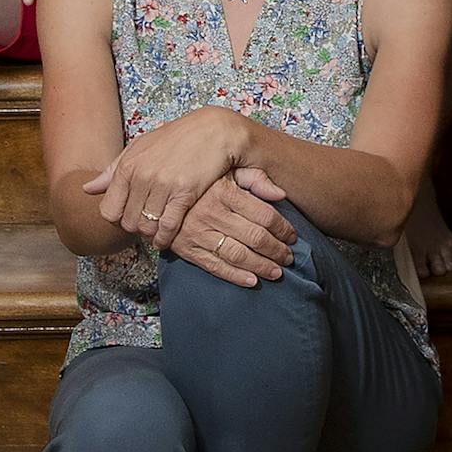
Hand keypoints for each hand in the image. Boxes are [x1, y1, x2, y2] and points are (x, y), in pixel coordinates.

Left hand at [84, 105, 250, 237]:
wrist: (214, 131)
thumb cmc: (176, 139)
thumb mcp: (140, 147)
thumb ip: (113, 170)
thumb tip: (87, 189)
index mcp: (127, 166)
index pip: (109, 210)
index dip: (118, 220)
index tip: (130, 217)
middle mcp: (142, 176)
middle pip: (128, 222)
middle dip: (136, 228)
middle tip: (147, 225)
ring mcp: (163, 185)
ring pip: (147, 227)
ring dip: (151, 234)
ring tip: (157, 231)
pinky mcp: (185, 192)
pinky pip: (169, 226)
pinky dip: (166, 238)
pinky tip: (167, 238)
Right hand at [162, 169, 296, 285]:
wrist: (158, 194)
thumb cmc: (201, 181)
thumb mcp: (226, 170)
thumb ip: (254, 178)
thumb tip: (281, 194)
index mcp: (225, 192)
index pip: (264, 215)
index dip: (283, 229)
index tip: (293, 236)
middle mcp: (212, 214)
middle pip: (255, 237)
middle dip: (277, 250)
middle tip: (289, 257)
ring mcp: (198, 234)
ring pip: (238, 255)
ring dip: (261, 266)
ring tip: (277, 271)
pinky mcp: (187, 249)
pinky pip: (215, 266)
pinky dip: (235, 276)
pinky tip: (252, 281)